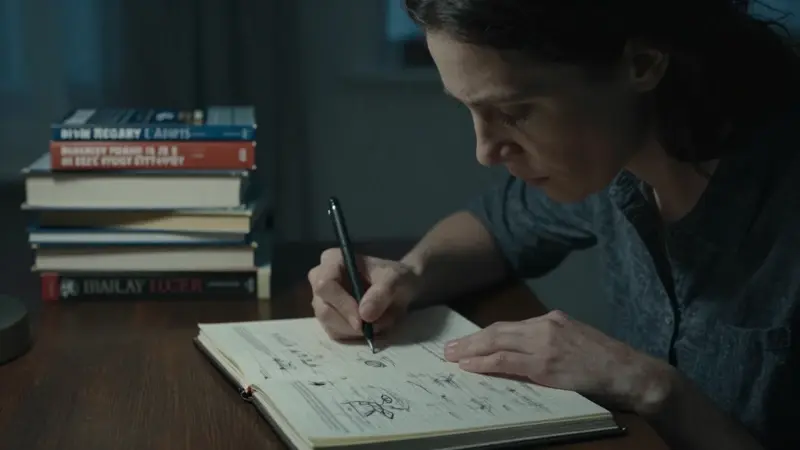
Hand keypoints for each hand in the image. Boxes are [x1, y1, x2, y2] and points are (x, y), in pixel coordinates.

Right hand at [308, 248, 420, 339]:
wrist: (399, 288)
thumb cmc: (394, 277)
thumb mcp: (395, 279)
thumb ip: (382, 292)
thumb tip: (365, 314)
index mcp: (332, 260)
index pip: (325, 285)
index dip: (342, 305)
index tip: (363, 320)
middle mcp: (320, 279)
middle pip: (323, 308)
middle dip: (350, 322)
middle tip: (374, 326)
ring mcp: (321, 300)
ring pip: (328, 324)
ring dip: (355, 330)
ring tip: (378, 323)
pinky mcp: (327, 317)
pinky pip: (334, 333)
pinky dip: (354, 335)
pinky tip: (370, 327)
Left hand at [443, 310, 674, 412]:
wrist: (628, 370)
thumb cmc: (605, 359)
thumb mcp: (576, 338)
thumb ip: (550, 339)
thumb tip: (524, 348)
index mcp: (552, 319)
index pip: (510, 326)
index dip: (486, 334)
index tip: (469, 341)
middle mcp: (545, 326)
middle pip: (498, 330)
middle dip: (471, 340)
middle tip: (449, 348)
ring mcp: (543, 345)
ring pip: (497, 343)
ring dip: (470, 351)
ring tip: (452, 357)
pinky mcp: (544, 366)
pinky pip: (506, 362)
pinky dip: (484, 363)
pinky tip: (470, 367)